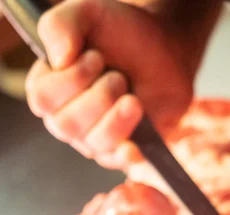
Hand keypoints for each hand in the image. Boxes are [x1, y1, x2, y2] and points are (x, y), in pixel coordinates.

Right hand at [26, 0, 216, 168]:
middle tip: (118, 76)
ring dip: (117, 116)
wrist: (165, 50)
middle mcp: (66, 118)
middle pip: (66, 125)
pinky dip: (126, 155)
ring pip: (94, 143)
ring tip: (132, 96)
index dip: (72, 79)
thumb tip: (58, 59)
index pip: (43, 98)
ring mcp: (93, 139)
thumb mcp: (87, 14)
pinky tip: (135, 147)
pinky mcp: (121, 151)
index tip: (96, 57)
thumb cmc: (122, 34)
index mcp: (49, 87)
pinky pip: (117, 162)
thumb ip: (61, 25)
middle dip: (98, 96)